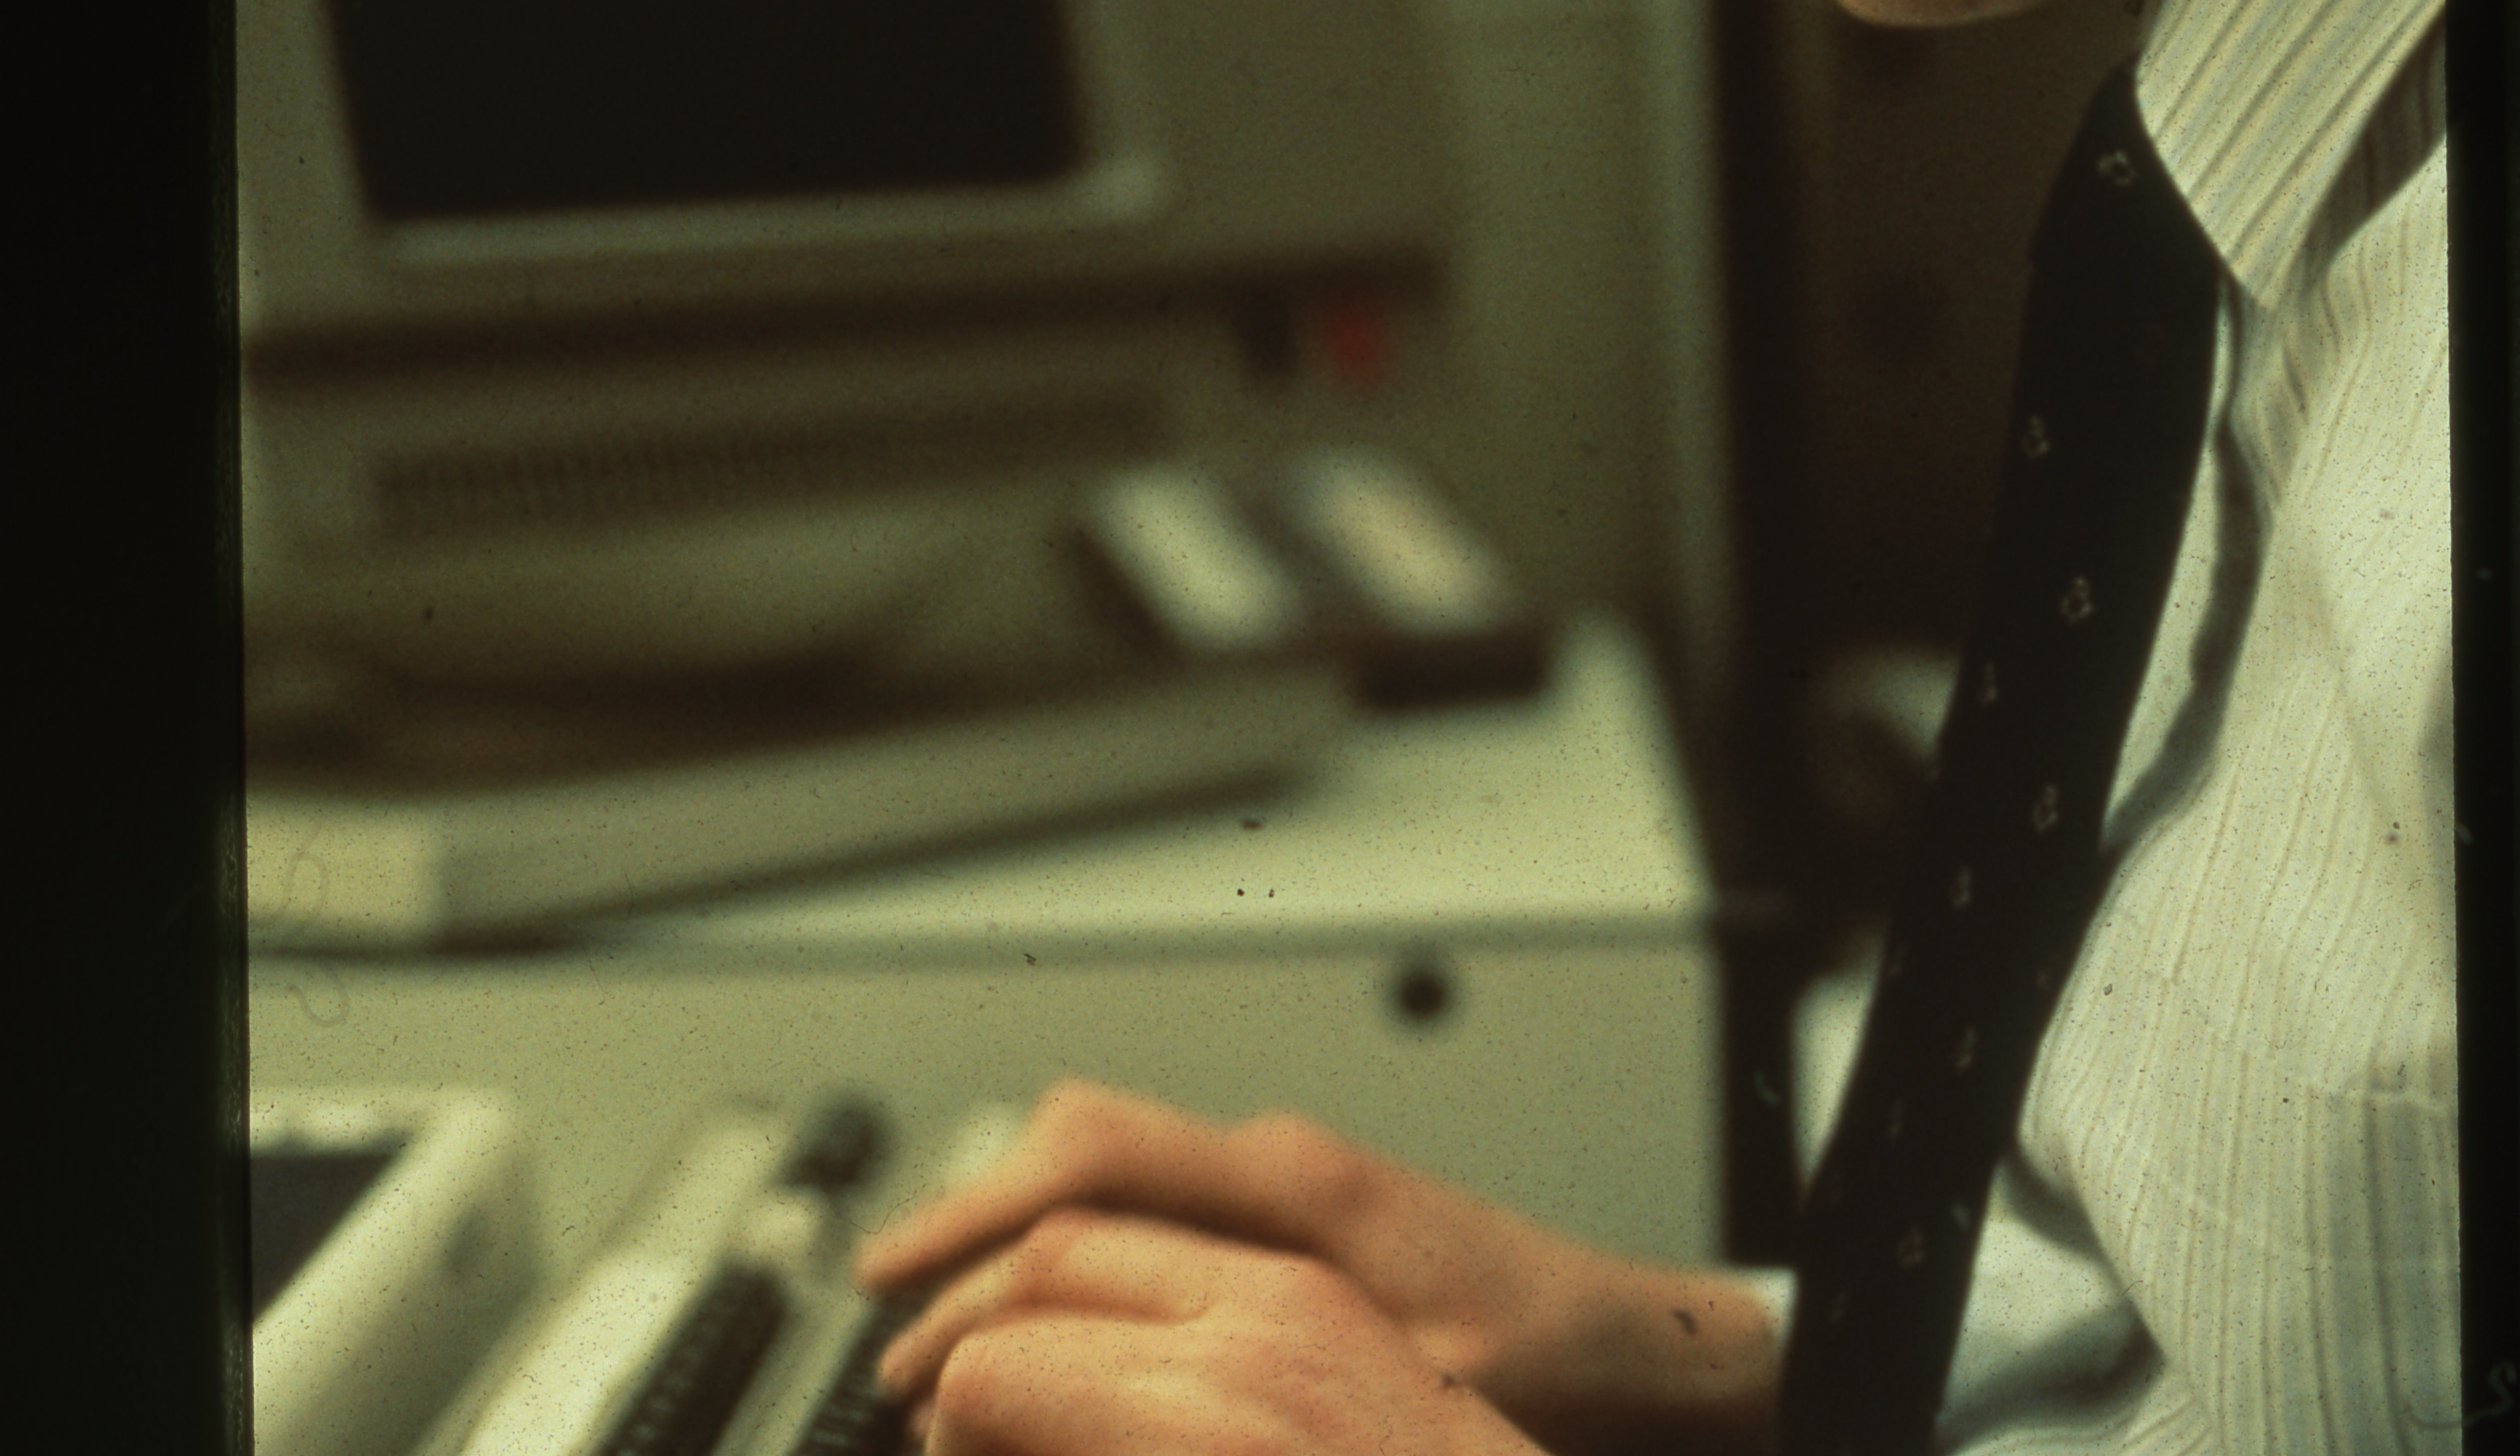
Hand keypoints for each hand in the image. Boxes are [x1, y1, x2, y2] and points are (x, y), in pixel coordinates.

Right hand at [878, 1206, 1538, 1455]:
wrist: (1633, 1341)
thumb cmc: (1549, 1358)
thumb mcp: (1418, 1376)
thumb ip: (1295, 1348)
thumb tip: (1134, 1372)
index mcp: (1295, 1186)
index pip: (1097, 1156)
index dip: (983, 1215)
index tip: (904, 1284)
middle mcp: (1278, 1165)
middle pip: (1082, 1142)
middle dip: (972, 1215)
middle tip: (886, 1302)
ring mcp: (1283, 1183)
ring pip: (1109, 1166)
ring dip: (1016, 1225)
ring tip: (934, 1311)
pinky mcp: (1291, 1217)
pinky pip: (1152, 1202)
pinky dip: (1077, 1243)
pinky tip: (1041, 1307)